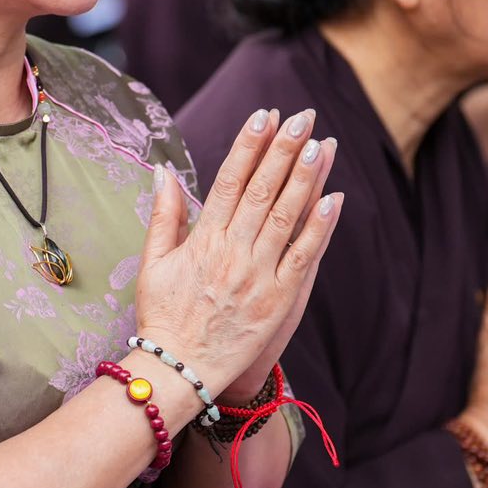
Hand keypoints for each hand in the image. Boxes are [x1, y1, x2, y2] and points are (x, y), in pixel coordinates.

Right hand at [133, 108, 341, 397]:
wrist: (177, 371)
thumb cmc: (162, 317)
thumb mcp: (152, 262)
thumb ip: (164, 215)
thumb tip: (163, 170)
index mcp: (203, 239)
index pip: (230, 180)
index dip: (249, 145)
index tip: (265, 116)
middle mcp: (233, 252)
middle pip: (264, 189)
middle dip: (284, 149)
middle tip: (303, 117)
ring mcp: (259, 276)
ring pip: (288, 216)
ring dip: (306, 177)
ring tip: (321, 143)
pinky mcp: (279, 300)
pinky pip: (304, 256)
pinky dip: (320, 226)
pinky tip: (335, 197)